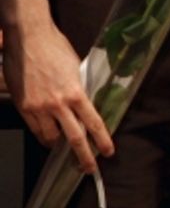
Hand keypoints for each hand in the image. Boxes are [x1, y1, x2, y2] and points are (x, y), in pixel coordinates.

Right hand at [5, 21, 113, 172]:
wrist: (29, 39)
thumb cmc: (55, 48)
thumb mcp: (75, 67)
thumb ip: (79, 87)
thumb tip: (83, 100)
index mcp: (76, 92)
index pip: (93, 122)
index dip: (102, 139)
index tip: (107, 151)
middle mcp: (58, 103)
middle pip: (74, 137)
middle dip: (83, 156)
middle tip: (89, 168)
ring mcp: (39, 107)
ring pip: (51, 137)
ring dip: (59, 145)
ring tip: (64, 148)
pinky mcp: (24, 106)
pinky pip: (35, 129)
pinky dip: (43, 135)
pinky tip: (48, 137)